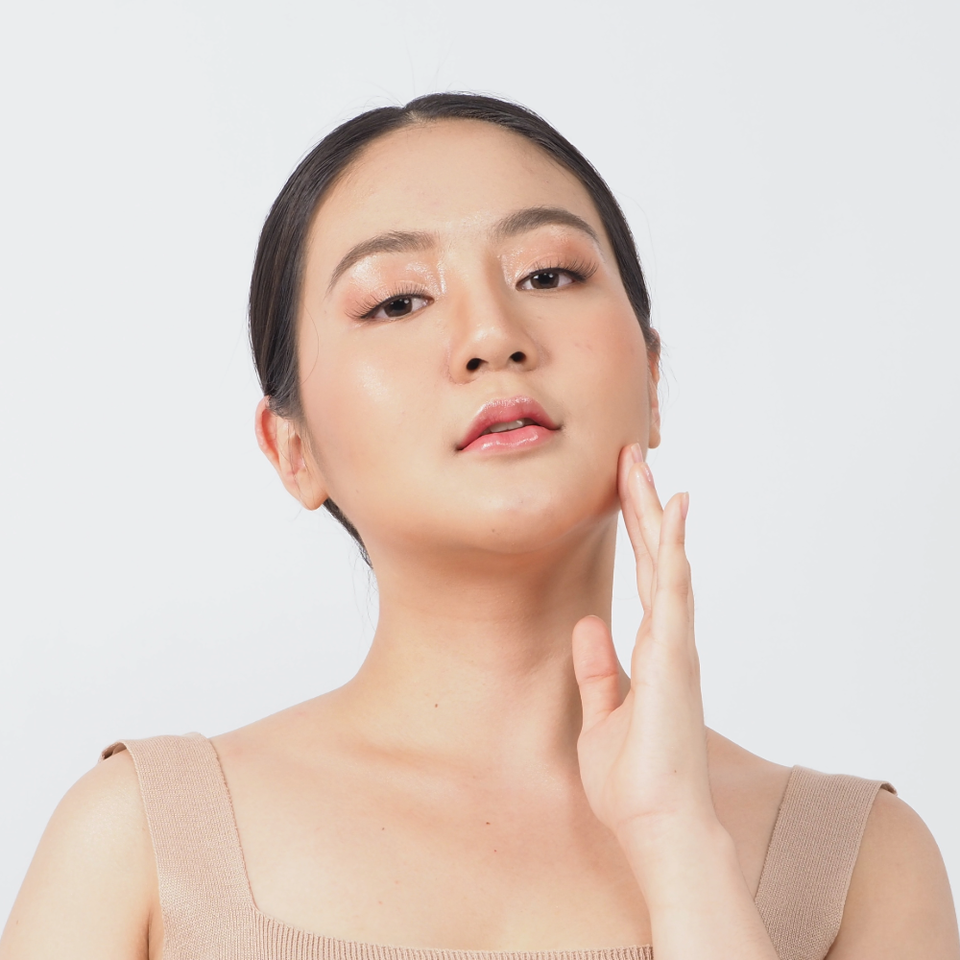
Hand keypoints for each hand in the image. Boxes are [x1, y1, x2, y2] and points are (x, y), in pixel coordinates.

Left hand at [572, 444, 716, 850]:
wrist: (655, 827)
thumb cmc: (633, 781)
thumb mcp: (600, 717)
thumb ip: (597, 671)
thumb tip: (587, 625)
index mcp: (652, 651)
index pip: (646, 576)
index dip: (639, 531)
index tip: (627, 488)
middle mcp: (668, 642)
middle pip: (657, 559)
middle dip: (643, 507)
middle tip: (633, 457)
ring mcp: (674, 649)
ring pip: (668, 566)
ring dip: (657, 516)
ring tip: (646, 469)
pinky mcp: (673, 661)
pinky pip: (673, 596)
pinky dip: (674, 554)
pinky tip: (672, 519)